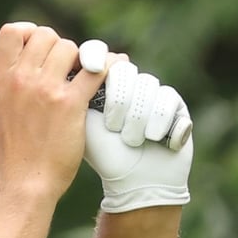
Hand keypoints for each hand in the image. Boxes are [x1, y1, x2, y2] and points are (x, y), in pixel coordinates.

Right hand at [0, 23, 104, 201]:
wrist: (24, 182)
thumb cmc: (12, 153)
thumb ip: (8, 86)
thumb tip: (17, 68)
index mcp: (1, 80)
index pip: (12, 32)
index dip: (29, 31)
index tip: (39, 45)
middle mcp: (21, 80)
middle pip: (46, 35)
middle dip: (60, 46)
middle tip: (67, 66)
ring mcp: (47, 90)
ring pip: (71, 48)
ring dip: (82, 58)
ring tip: (85, 74)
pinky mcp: (71, 104)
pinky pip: (96, 70)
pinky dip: (109, 66)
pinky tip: (113, 70)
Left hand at [78, 41, 193, 212]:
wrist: (135, 182)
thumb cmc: (103, 154)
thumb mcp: (81, 122)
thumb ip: (71, 94)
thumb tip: (61, 63)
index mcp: (103, 85)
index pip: (100, 56)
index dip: (95, 55)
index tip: (89, 66)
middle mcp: (129, 84)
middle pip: (123, 69)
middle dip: (118, 100)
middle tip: (113, 126)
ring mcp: (153, 93)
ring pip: (146, 85)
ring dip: (136, 118)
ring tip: (130, 140)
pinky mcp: (176, 105)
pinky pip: (166, 100)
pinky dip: (158, 122)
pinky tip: (153, 138)